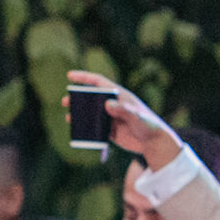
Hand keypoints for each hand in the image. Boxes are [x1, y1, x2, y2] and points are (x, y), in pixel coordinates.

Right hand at [64, 69, 181, 168]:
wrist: (154, 143)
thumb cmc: (148, 126)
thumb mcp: (136, 116)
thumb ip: (123, 110)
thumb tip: (107, 105)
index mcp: (119, 96)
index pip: (98, 82)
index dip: (84, 77)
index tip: (70, 76)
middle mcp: (113, 104)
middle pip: (91, 98)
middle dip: (77, 98)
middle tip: (66, 101)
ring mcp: (111, 117)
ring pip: (91, 113)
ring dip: (79, 114)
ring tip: (69, 117)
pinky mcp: (111, 131)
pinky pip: (94, 128)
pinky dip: (85, 128)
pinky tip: (78, 130)